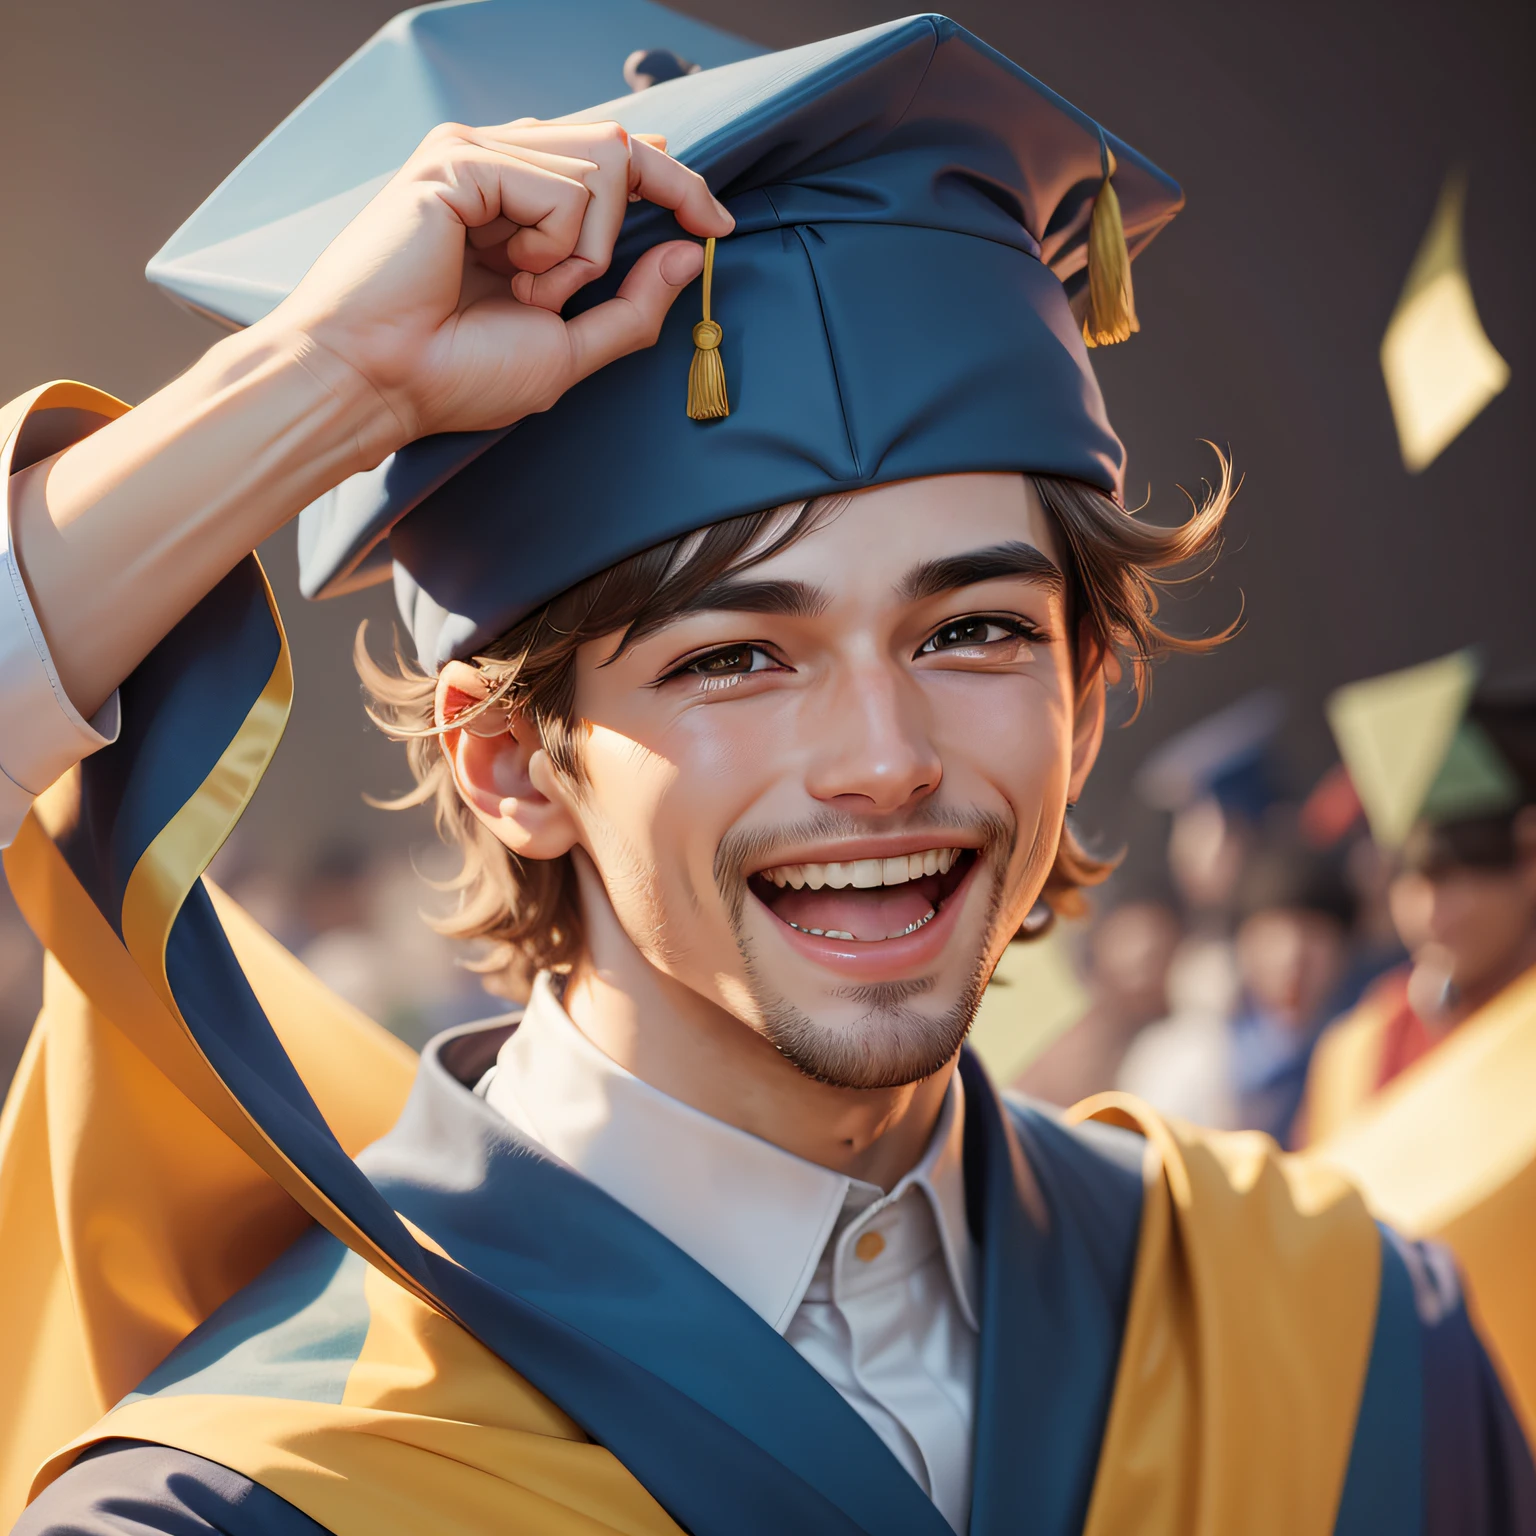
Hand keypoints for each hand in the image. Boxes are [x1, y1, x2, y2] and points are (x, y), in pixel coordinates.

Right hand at [268, 119, 732, 449]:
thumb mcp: (569, 350)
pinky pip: (561, 186)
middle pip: (619, 147)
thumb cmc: (455, 375)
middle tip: (572, 291)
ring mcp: (477, 154)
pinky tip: (505, 274)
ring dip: (583, 251)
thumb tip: (690, 250)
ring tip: (522, 291)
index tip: (717, 225)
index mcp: (521, 203)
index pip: (617, 159)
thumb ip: (633, 306)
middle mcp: (500, 165)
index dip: (676, 181)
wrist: (380, 384)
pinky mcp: (458, 159)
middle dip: (626, 226)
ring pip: (601, 165)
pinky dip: (553, 246)